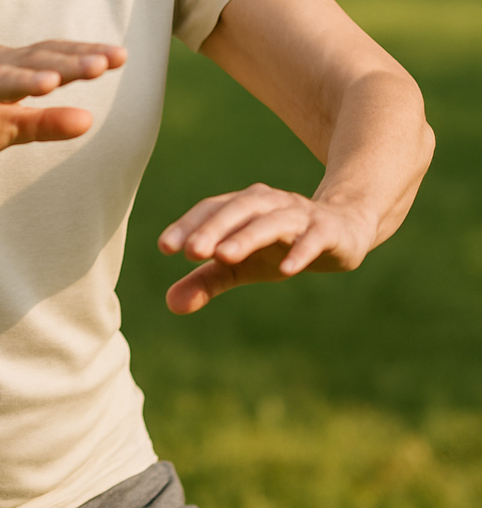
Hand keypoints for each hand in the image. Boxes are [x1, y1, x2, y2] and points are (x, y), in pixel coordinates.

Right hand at [0, 40, 126, 171]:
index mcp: (9, 71)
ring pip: (23, 66)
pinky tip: (45, 85)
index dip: (85, 53)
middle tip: (117, 57)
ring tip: (94, 67)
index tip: (121, 55)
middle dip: (81, 55)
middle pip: (44, 56)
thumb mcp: (9, 131)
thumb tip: (90, 119)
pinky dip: (19, 83)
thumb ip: (47, 124)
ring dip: (59, 65)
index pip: (53, 57)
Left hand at [157, 182, 375, 314]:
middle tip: (191, 252)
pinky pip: (313, 238)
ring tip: (223, 257)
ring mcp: (300, 215)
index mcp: (243, 207)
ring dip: (247, 237)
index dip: (188, 226)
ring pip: (271, 221)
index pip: (211, 210)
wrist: (342, 231)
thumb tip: (170, 304)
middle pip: (238, 210)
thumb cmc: (280, 245)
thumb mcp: (242, 265)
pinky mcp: (328, 231)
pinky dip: (300, 251)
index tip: (165, 247)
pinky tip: (286, 270)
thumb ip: (206, 281)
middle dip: (213, 229)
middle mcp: (268, 203)